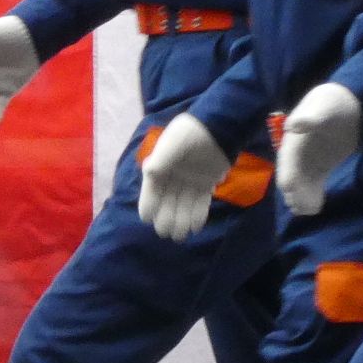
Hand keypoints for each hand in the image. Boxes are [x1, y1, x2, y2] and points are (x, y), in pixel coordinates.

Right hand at [137, 112, 231, 242]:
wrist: (217, 127)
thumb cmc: (189, 133)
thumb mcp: (171, 144)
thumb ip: (161, 159)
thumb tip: (148, 173)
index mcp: (161, 166)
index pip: (151, 189)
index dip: (148, 203)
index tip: (146, 219)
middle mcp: (173, 176)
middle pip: (167, 200)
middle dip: (165, 217)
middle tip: (165, 232)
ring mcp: (190, 180)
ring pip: (184, 204)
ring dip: (181, 219)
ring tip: (179, 235)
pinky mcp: (206, 183)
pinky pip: (200, 201)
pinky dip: (198, 214)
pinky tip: (195, 227)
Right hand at [277, 83, 362, 217]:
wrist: (348, 103)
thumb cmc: (333, 103)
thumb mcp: (321, 107)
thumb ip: (308, 118)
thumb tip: (292, 126)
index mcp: (293, 139)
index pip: (287, 161)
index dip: (288, 175)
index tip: (290, 189)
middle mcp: (298, 152)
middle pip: (292, 175)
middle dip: (295, 191)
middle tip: (301, 207)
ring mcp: (310, 160)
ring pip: (302, 182)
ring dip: (303, 196)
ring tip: (308, 211)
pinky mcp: (322, 166)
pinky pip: (315, 183)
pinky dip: (314, 195)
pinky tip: (316, 208)